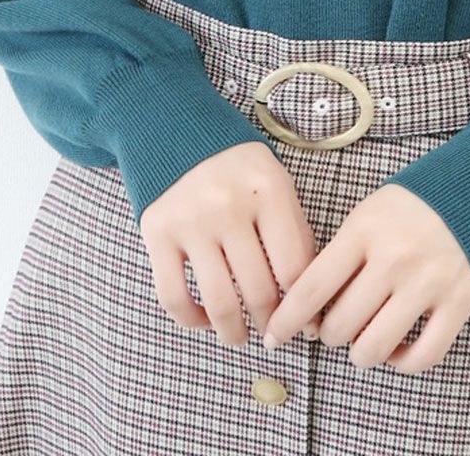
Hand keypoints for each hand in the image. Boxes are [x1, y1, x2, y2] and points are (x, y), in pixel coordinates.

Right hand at [139, 141, 322, 345]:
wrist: (178, 133)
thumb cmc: (240, 169)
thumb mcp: (277, 185)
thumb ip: (294, 234)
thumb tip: (311, 301)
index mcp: (269, 190)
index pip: (294, 269)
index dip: (305, 308)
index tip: (306, 328)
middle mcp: (229, 205)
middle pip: (259, 291)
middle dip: (271, 324)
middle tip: (273, 335)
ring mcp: (191, 220)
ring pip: (219, 302)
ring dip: (233, 333)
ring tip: (240, 337)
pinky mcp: (157, 233)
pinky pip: (173, 297)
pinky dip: (192, 320)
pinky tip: (205, 320)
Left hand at [262, 183, 469, 373]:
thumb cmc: (412, 206)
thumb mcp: (368, 213)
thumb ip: (341, 255)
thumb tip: (306, 308)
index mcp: (364, 229)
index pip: (311, 287)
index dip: (286, 320)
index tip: (273, 337)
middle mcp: (394, 257)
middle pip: (340, 325)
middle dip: (328, 335)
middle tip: (333, 328)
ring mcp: (429, 282)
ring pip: (374, 347)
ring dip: (360, 354)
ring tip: (362, 342)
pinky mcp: (460, 302)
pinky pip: (422, 356)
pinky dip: (402, 363)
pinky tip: (396, 349)